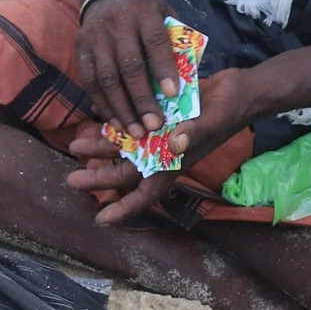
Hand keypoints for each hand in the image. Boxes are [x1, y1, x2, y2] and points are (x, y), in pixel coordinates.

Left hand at [67, 65, 256, 224]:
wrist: (239, 89)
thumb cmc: (230, 110)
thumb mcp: (213, 121)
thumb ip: (194, 133)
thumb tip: (174, 145)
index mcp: (175, 162)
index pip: (147, 191)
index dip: (125, 207)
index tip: (102, 220)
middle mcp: (163, 152)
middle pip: (126, 171)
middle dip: (99, 178)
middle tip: (71, 180)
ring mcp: (159, 136)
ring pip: (124, 149)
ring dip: (101, 151)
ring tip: (75, 148)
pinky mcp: (158, 117)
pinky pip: (131, 125)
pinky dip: (115, 126)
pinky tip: (97, 123)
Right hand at [73, 0, 179, 137]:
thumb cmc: (144, 10)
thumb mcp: (165, 13)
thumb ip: (175, 41)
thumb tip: (190, 77)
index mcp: (144, 12)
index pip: (155, 42)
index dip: (163, 68)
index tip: (173, 94)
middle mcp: (117, 24)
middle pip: (129, 65)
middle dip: (141, 99)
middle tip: (153, 125)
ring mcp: (96, 38)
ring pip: (107, 78)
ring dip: (121, 108)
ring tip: (134, 131)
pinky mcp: (81, 49)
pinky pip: (90, 82)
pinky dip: (102, 104)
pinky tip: (115, 121)